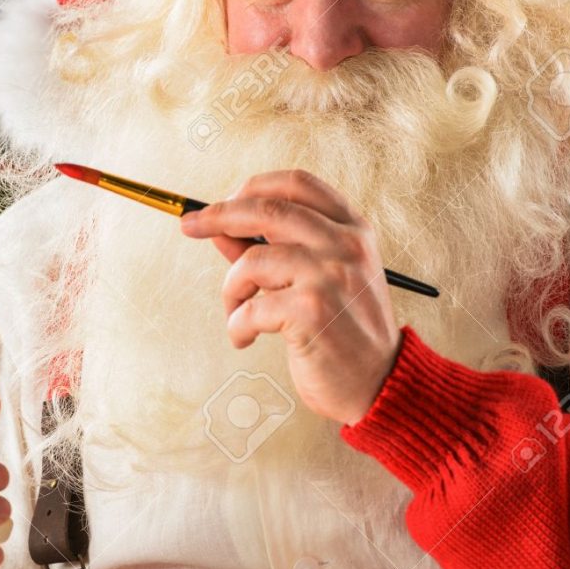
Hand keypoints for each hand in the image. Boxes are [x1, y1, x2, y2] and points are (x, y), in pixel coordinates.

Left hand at [180, 169, 401, 424]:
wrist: (380, 383)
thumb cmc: (345, 331)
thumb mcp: (318, 279)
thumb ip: (273, 249)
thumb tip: (219, 228)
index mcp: (352, 229)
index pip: (297, 184)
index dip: (251, 187)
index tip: (220, 202)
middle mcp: (346, 245)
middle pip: (268, 209)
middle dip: (219, 215)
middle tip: (190, 227)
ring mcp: (331, 276)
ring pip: (251, 262)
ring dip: (230, 290)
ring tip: (237, 314)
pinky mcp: (313, 311)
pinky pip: (250, 308)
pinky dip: (236, 325)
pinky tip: (245, 338)